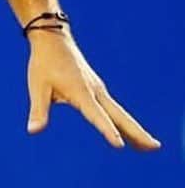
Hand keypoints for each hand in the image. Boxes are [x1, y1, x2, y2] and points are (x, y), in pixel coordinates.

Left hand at [26, 31, 159, 151]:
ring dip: (135, 129)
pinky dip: (124, 122)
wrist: (53, 40)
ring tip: (148, 147)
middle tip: (154, 147)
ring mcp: (99, 90)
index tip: (120, 145)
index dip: (108, 130)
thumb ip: (38, 110)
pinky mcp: (97, 89)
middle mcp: (95, 91)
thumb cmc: (44, 64)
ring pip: (120, 113)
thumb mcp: (38, 87)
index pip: (97, 116)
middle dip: (137, 133)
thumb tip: (33, 131)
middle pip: (120, 116)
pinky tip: (127, 132)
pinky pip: (113, 109)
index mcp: (81, 92)